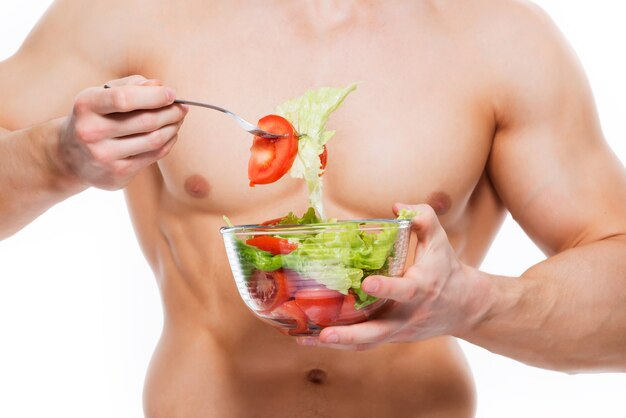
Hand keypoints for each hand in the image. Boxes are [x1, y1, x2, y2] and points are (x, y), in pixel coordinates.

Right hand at [58, 75, 187, 189]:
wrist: (69, 156)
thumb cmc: (93, 118)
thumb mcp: (101, 95)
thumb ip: (130, 86)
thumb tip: (159, 85)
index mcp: (86, 106)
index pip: (124, 99)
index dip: (154, 96)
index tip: (172, 94)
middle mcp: (92, 133)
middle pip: (145, 122)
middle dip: (170, 113)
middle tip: (182, 108)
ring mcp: (104, 156)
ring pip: (153, 140)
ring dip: (173, 128)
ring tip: (178, 119)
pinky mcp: (117, 174)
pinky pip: (152, 156)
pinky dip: (168, 143)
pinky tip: (171, 134)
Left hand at [297, 203, 488, 350]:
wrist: (465, 307)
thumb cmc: (447, 270)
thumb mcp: (440, 240)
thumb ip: (422, 217)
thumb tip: (396, 205)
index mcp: (421, 288)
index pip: (404, 290)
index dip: (387, 288)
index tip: (367, 283)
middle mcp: (408, 314)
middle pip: (379, 332)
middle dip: (350, 335)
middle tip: (324, 334)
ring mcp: (399, 330)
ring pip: (368, 343)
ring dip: (337, 344)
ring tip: (305, 340)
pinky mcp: (392, 336)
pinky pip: (365, 343)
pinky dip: (340, 343)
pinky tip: (313, 338)